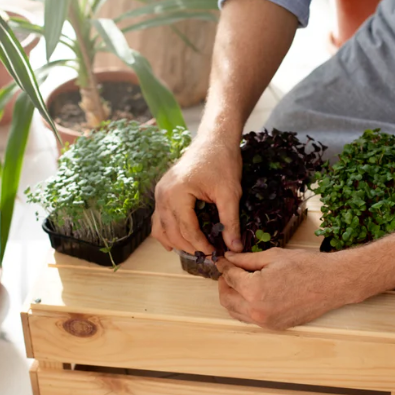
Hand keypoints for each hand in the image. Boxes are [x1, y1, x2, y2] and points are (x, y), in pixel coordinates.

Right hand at [153, 135, 243, 253]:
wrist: (214, 139)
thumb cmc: (222, 162)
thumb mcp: (230, 193)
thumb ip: (230, 222)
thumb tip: (235, 248)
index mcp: (177, 194)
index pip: (187, 230)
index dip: (202, 246)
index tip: (217, 254)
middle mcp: (162, 195)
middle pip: (172, 232)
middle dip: (190, 247)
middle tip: (209, 255)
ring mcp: (159, 193)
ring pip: (161, 228)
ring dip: (177, 242)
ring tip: (197, 250)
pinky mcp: (162, 192)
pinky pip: (159, 219)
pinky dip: (167, 232)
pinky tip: (179, 242)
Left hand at [215, 248, 361, 330]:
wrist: (332, 283)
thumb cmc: (306, 267)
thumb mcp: (273, 256)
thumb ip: (246, 260)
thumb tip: (229, 259)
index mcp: (254, 290)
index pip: (229, 278)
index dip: (224, 266)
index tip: (222, 260)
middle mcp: (257, 310)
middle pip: (226, 298)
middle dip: (224, 283)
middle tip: (229, 270)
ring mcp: (266, 321)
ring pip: (235, 311)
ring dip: (232, 297)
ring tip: (239, 282)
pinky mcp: (274, 326)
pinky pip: (249, 318)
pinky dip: (244, 307)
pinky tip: (251, 294)